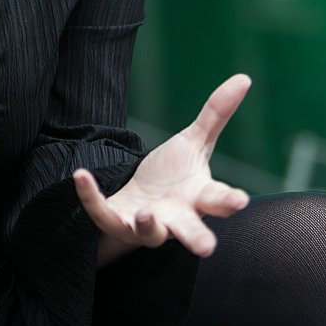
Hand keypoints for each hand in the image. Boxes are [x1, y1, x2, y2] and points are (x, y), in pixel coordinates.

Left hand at [74, 74, 251, 266]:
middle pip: (190, 230)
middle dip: (197, 238)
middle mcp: (177, 217)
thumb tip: (244, 77)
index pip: (218, 200)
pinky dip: (91, 197)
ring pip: (150, 233)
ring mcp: (146, 225)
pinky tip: (81, 176)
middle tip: (206, 248)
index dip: (229, 201)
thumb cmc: (175, 176)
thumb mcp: (195, 142)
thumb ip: (217, 114)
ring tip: (146, 214)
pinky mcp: (116, 222)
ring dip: (149, 226)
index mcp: (199, 197)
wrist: (140, 201)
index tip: (240, 201)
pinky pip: (102, 214)